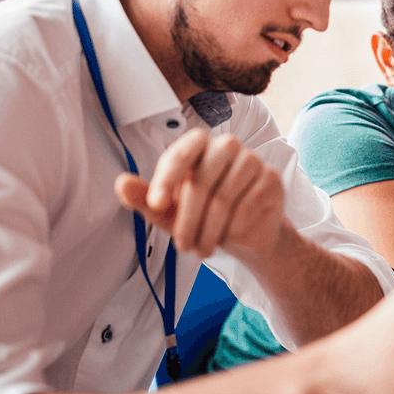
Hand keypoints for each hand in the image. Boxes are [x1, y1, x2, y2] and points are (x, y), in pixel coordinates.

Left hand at [115, 130, 285, 259]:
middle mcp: (227, 146)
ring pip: (224, 198)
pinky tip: (230, 236)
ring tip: (202, 248)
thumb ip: (145, 197)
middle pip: (202, 180)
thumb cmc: (204, 216)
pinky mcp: (271, 178)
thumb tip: (121, 184)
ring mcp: (252, 160)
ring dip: (210, 231)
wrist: (246, 235)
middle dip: (187, 219)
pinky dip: (234, 228)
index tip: (155, 205)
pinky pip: (248, 206)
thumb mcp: (170, 212)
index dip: (167, 178)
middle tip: (182, 246)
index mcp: (199, 146)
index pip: (182, 152)